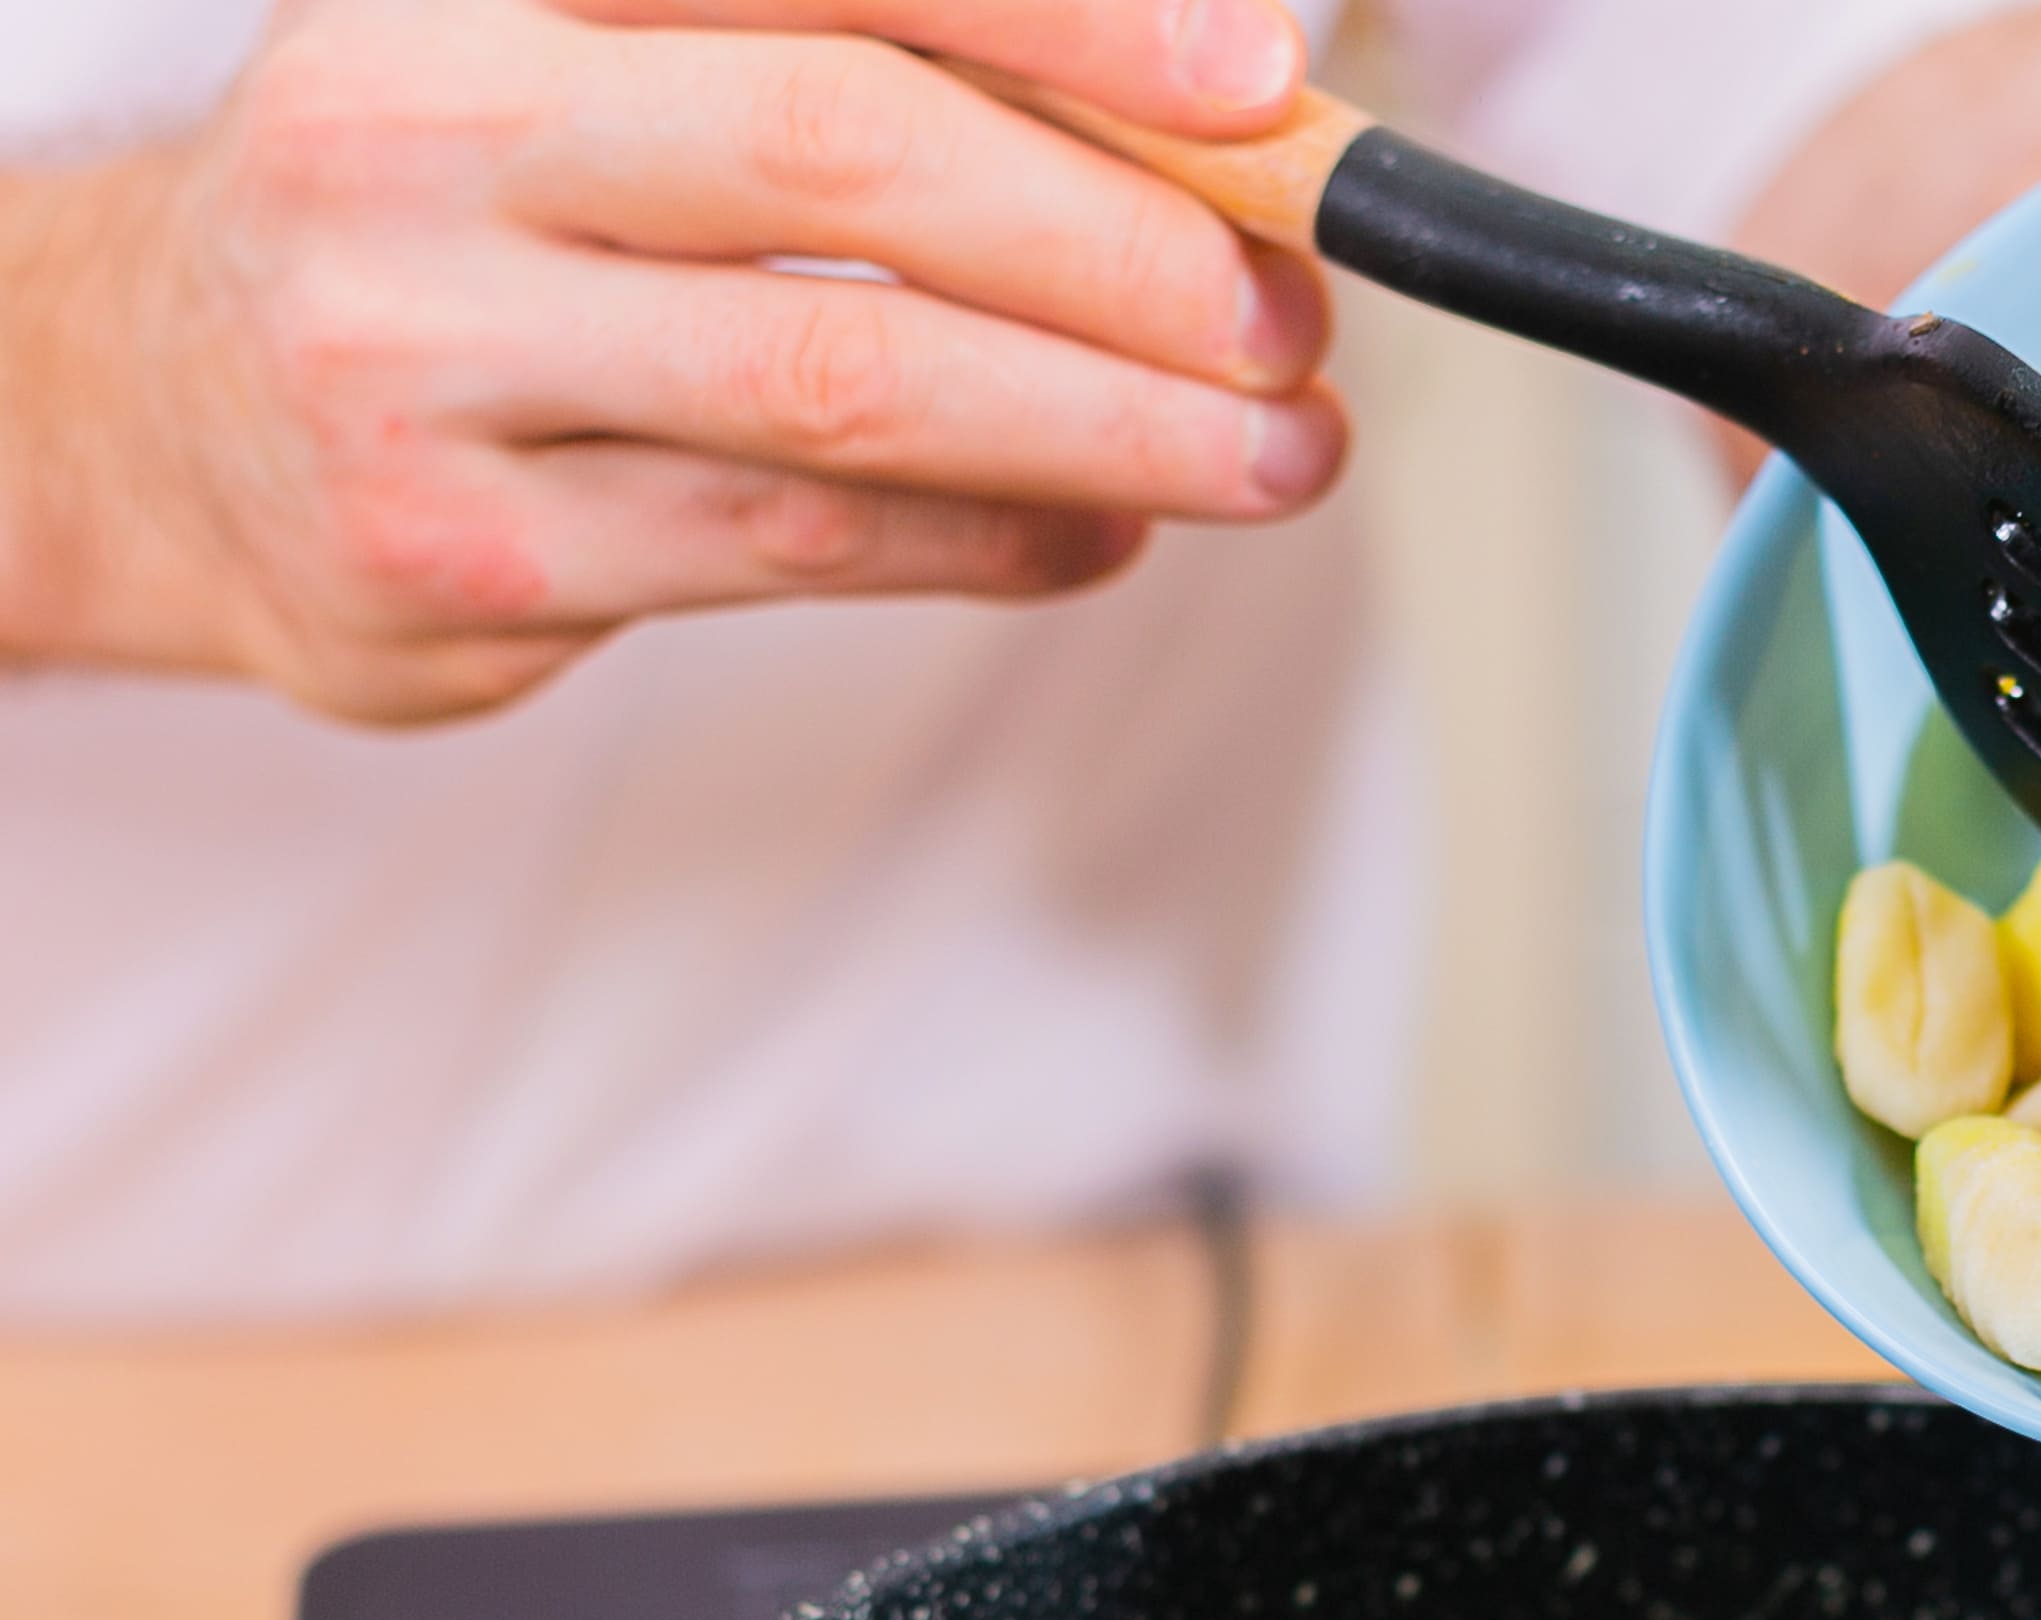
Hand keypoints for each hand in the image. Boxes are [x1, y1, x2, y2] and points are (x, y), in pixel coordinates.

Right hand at [0, 0, 1346, 721]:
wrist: (149, 408)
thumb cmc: (461, 208)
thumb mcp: (599, 60)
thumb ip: (850, 64)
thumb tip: (1195, 115)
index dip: (1060, 15)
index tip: (1258, 78)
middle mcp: (429, 129)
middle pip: (846, 160)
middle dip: (1121, 243)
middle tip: (1298, 307)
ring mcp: (422, 350)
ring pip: (840, 386)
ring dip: (1107, 428)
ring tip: (1278, 452)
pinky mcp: (456, 552)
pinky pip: (792, 549)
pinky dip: (993, 541)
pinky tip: (1113, 530)